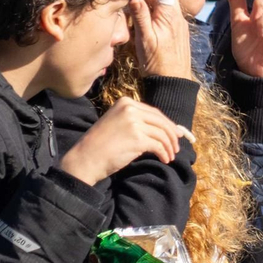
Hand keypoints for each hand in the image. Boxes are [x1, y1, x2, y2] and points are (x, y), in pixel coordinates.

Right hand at [58, 97, 185, 185]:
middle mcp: (130, 109)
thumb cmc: (101, 144)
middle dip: (172, 135)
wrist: (86, 157)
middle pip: (161, 121)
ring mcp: (134, 123)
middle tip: (176, 147)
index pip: (154, 112)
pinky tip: (164, 159)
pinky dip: (164, 153)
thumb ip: (138, 122)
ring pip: (162, 134)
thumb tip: (169, 129)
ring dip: (169, 147)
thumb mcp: (118, 124)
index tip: (175, 134)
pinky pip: (158, 145)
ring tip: (170, 156)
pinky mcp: (137, 138)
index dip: (168, 124)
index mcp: (125, 102)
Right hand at [129, 0, 192, 78]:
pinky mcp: (178, 32)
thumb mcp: (144, 40)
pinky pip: (163, 20)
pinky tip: (148, 39)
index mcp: (169, 13)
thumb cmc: (157, 64)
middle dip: (144, 3)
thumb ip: (140, 17)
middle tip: (130, 18)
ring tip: (139, 34)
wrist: (174, 84)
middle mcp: (177, 16)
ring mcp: (179, 24)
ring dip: (147, 16)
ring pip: (159, 10)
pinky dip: (153, 24)